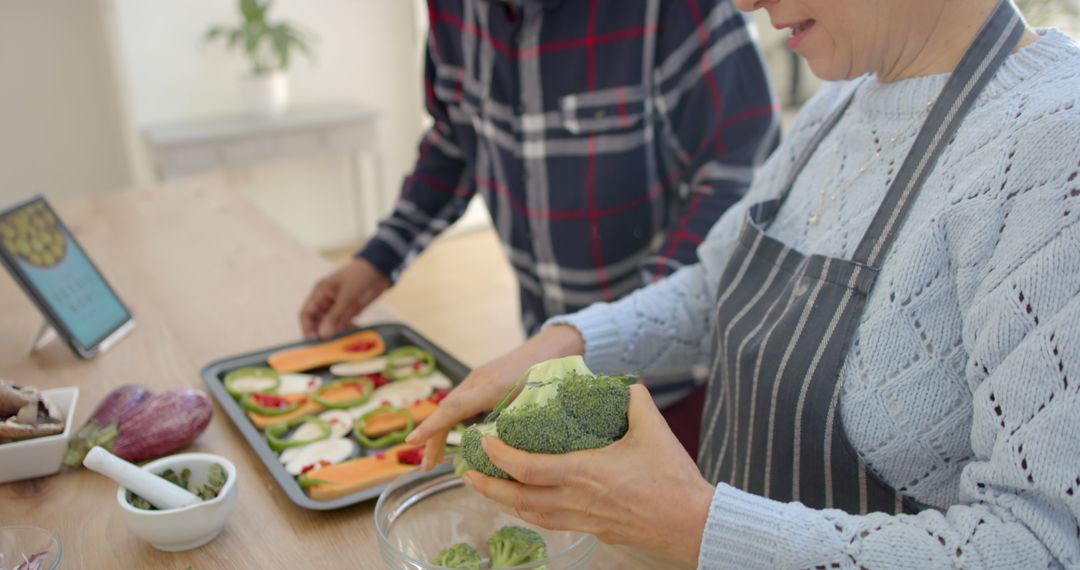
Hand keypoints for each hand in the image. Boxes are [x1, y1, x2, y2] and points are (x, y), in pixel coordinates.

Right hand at [300, 258, 389, 339]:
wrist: (380, 269)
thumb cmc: (360, 277)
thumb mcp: (347, 296)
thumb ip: (335, 316)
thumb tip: (322, 335)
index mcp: (320, 293)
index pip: (306, 314)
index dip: (307, 329)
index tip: (313, 343)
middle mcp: (326, 301)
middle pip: (317, 322)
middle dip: (322, 334)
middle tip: (329, 348)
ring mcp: (338, 306)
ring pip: (331, 325)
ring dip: (336, 333)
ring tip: (343, 341)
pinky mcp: (349, 310)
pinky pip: (343, 323)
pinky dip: (347, 329)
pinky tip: (355, 331)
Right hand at [405, 325, 584, 470]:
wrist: (551, 348)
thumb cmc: (546, 374)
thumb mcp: (535, 404)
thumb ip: (516, 428)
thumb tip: (502, 457)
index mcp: (490, 386)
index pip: (454, 408)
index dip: (433, 426)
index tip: (412, 441)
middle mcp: (478, 380)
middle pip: (447, 409)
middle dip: (432, 438)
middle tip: (426, 467)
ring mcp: (478, 379)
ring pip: (452, 407)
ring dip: (441, 433)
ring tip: (434, 461)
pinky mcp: (481, 382)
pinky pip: (461, 404)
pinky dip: (453, 423)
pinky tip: (456, 442)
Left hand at [463, 385, 714, 563]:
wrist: (691, 523)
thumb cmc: (672, 480)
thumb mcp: (653, 429)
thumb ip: (634, 399)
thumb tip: (626, 382)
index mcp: (584, 472)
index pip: (526, 468)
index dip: (499, 456)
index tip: (484, 442)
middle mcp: (576, 500)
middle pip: (518, 499)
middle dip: (488, 487)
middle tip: (467, 473)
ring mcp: (583, 519)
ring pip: (532, 516)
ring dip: (505, 503)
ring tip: (488, 490)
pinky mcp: (594, 530)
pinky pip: (552, 523)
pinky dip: (531, 514)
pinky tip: (527, 507)